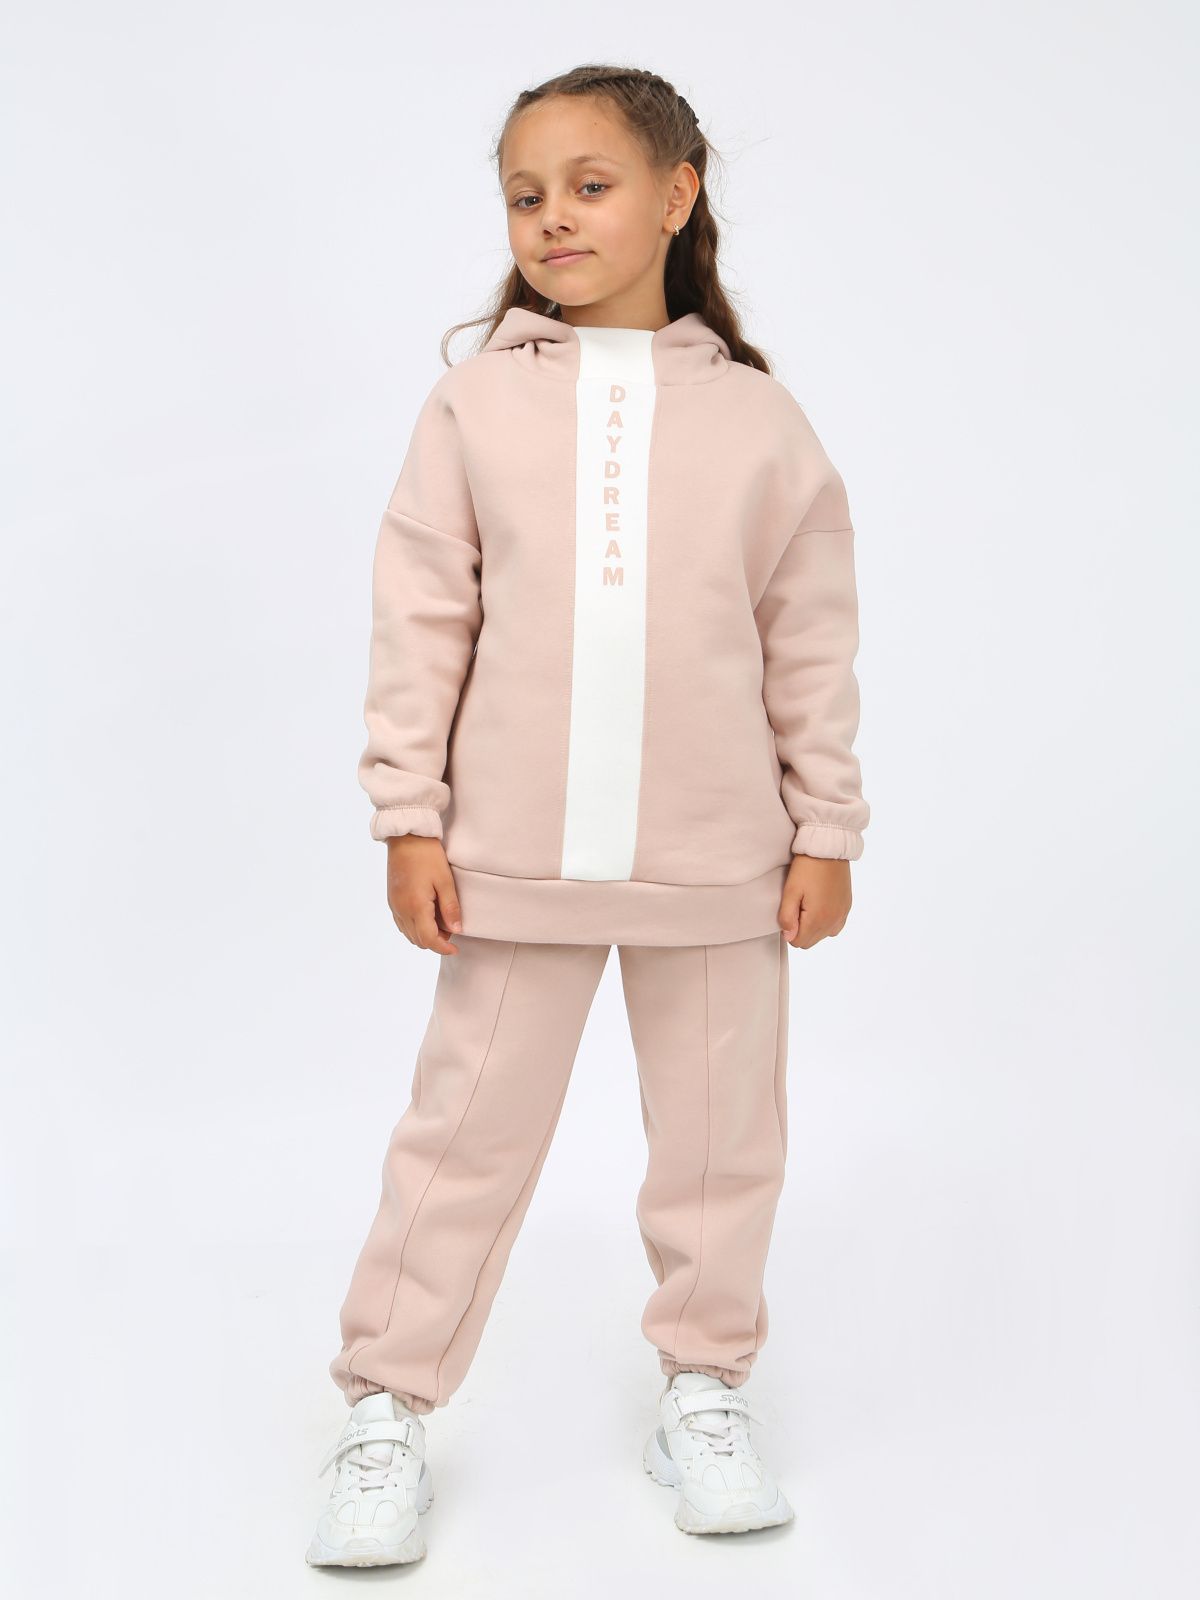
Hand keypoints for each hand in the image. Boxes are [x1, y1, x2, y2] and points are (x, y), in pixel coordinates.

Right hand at [385, 836, 463, 954]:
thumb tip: (456, 930)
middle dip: (436, 941)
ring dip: (425, 935)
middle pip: (418, 940)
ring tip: (442, 921)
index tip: (455, 949)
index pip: (428, 939)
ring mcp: (394, 905)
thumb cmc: (427, 855)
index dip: (443, 948)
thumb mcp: (445, 881)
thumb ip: (450, 908)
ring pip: (409, 934)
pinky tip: (428, 915)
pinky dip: (415, 927)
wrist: (406, 837)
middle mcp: (401, 910)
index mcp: (415, 906)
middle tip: (452, 928)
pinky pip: (402, 923)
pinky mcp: (392, 900)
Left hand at [778, 855, 851, 948]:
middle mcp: (833, 920)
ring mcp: (842, 914)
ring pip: (822, 935)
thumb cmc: (807, 867)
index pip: (798, 942)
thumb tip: (788, 936)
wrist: (829, 849)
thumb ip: (787, 917)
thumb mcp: (791, 890)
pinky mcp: (847, 907)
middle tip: (798, 905)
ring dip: (813, 926)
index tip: (789, 911)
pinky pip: (834, 926)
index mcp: (818, 918)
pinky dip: (825, 921)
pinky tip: (820, 904)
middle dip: (801, 929)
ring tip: (808, 903)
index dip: (789, 930)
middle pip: (810, 941)